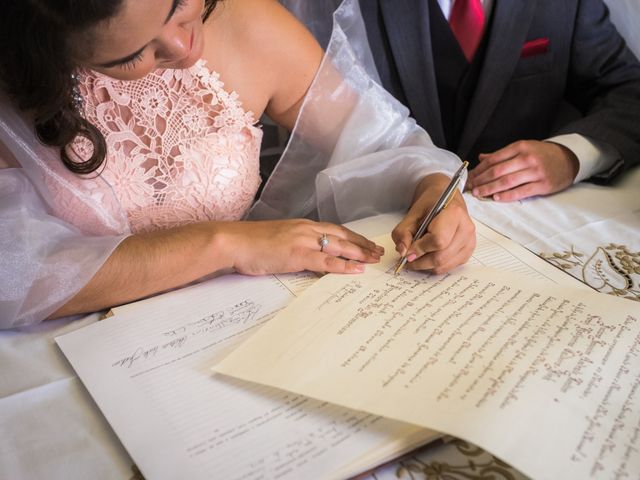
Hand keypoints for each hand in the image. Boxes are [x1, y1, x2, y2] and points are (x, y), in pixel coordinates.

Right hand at [220, 219, 383, 274]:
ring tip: (374, 260)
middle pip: (342, 235)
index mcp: (301, 225)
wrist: (233, 242)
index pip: (334, 229)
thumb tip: (304, 255)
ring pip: (339, 246)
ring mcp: (302, 241)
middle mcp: (306, 229)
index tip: (365, 243)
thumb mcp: (277, 241)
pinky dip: (344, 265)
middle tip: (378, 251)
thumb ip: (293, 245)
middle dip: (362, 244)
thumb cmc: (250, 243)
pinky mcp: (297, 254)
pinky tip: (357, 270)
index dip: (352, 237)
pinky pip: (326, 261)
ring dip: (359, 253)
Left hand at [392, 174, 475, 273]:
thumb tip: (403, 252)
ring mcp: (469, 241)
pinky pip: (450, 266)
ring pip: (445, 264)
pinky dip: (435, 266)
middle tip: (407, 258)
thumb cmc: (431, 205)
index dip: (420, 249)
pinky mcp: (468, 251)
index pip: (438, 240)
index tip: (408, 251)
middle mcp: (466, 228)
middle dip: (420, 261)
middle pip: (441, 256)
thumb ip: (403, 232)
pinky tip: (427, 257)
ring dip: (426, 266)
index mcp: (454, 214)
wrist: (445, 201)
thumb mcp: (412, 214)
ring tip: (416, 258)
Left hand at [466, 140, 578, 201]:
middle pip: (498, 171)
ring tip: (479, 193)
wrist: (569, 159)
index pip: (494, 159)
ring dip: (490, 189)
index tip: (470, 176)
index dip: (479, 169)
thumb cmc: (543, 154)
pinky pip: (521, 191)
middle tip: (470, 187)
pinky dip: (507, 195)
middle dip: (481, 180)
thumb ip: (502, 154)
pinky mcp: (543, 184)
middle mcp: (527, 158)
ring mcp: (535, 172)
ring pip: (507, 182)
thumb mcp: (523, 148)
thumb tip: (481, 157)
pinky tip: (496, 198)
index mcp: (520, 147)